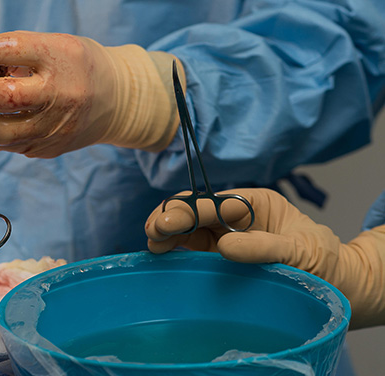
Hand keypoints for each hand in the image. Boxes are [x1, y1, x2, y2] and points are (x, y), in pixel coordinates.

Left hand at [0, 31, 179, 157]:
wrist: (119, 99)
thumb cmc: (74, 62)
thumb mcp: (52, 43)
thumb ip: (11, 51)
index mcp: (59, 55)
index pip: (12, 51)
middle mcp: (60, 92)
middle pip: (7, 96)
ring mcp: (56, 125)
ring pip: (4, 132)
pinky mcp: (49, 148)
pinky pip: (8, 145)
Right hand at [145, 188, 384, 328]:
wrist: (339, 287)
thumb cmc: (324, 263)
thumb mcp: (299, 251)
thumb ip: (262, 247)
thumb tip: (224, 246)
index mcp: (254, 204)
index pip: (213, 204)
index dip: (186, 212)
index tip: (164, 225)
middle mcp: (236, 217)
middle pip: (194, 211)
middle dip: (170, 218)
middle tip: (152, 233)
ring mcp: (227, 236)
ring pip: (189, 229)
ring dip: (168, 234)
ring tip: (153, 245)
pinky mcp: (221, 257)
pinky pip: (194, 249)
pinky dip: (176, 250)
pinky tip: (163, 254)